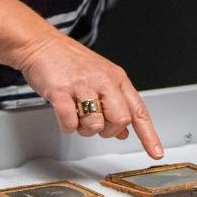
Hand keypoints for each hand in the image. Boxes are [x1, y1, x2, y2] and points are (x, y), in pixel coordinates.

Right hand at [13, 30, 163, 157]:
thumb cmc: (69, 61)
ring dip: (84, 129)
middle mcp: (103, 80)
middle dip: (108, 130)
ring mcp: (82, 86)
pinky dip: (67, 126)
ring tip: (76, 114)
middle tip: (96, 123)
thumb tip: (125, 132)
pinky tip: (65, 115)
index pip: (138, 110)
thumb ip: (115, 103)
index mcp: (116, 78)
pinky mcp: (61, 92)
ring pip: (94, 125)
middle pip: (120, 120)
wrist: (41, 44)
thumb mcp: (100, 77)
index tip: (156, 153)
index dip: (149, 135)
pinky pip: (70, 123)